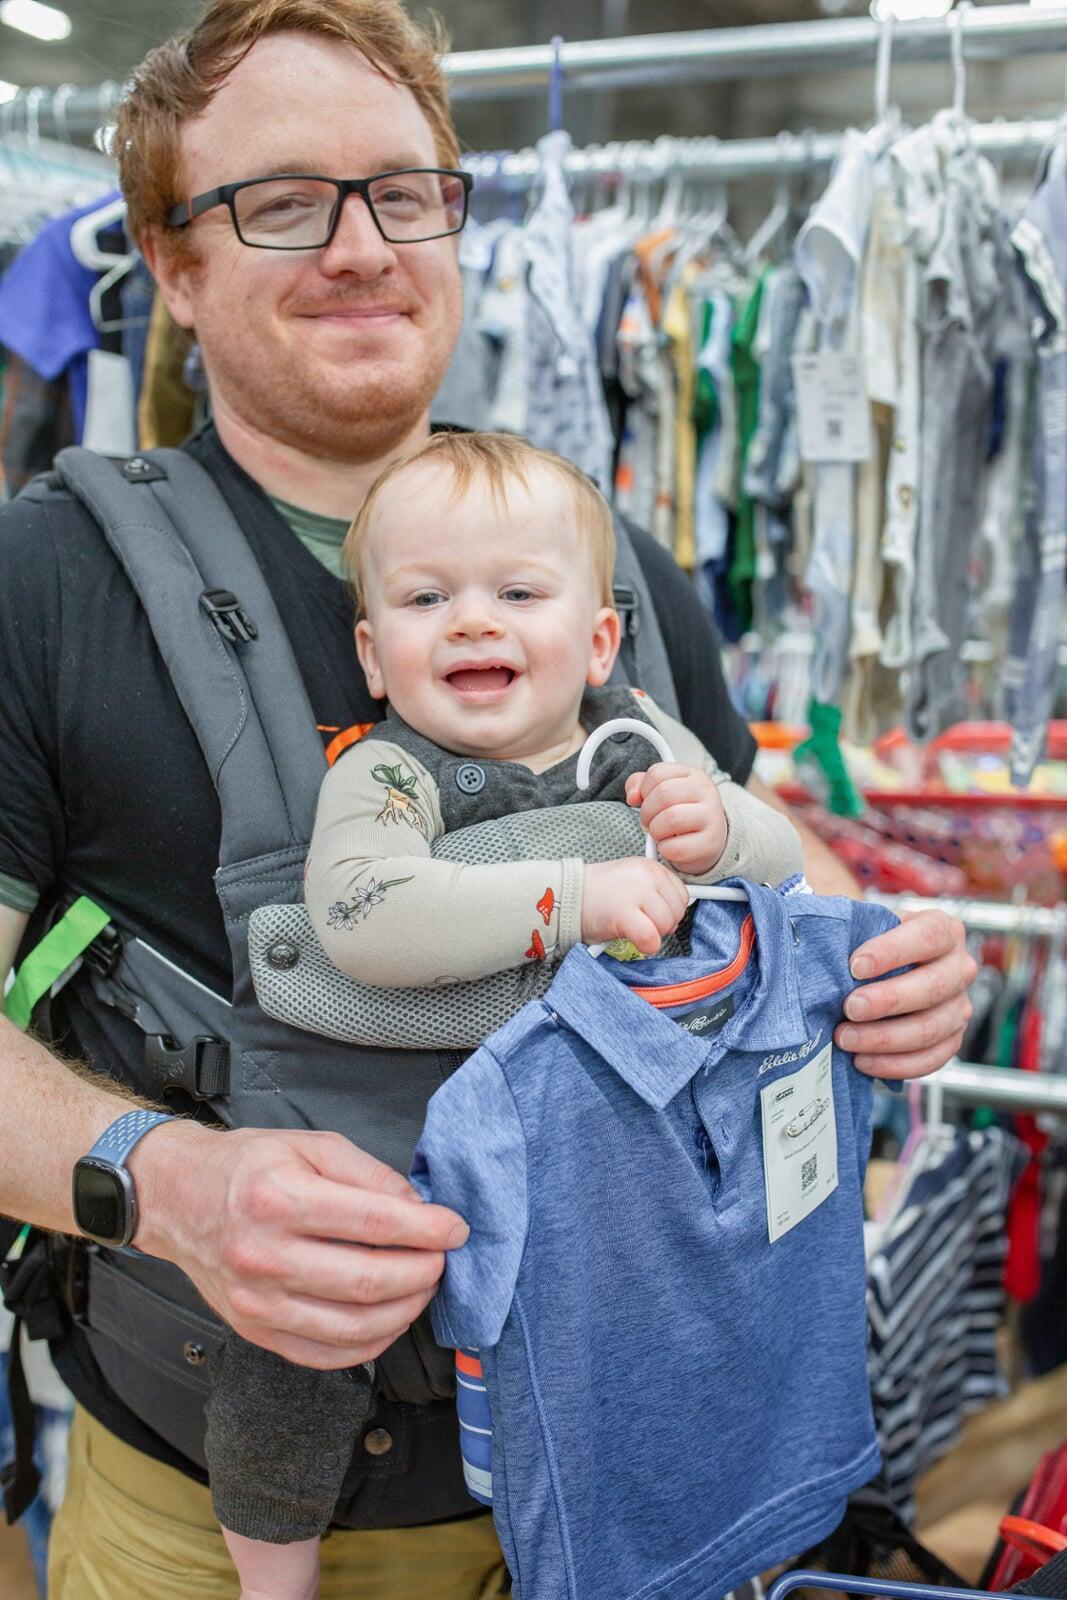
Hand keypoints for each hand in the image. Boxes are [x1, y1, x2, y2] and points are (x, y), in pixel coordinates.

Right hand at [128, 1122, 468, 1369]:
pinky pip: (326, 1355)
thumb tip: (418, 1207)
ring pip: (353, 1327)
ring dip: (405, 1311)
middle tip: (442, 1259)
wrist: (177, 1198)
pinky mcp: (255, 1331)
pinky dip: (370, 1343)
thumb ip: (369, 1174)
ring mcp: (257, 1302)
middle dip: (422, 1273)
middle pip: (367, 1282)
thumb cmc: (245, 1168)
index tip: (454, 1228)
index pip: (372, 1222)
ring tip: (422, 1287)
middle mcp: (264, 1256)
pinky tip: (389, 1318)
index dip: (426, 1228)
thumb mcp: (310, 1146)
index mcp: (278, 1199)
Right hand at [581, 857, 690, 955]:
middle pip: (676, 911)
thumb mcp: (631, 881)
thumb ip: (655, 891)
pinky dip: (646, 945)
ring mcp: (636, 892)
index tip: (652, 914)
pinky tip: (633, 940)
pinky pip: (650, 938)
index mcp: (650, 866)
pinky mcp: (624, 913)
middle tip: (641, 924)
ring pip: (665, 925)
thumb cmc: (597, 895)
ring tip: (631, 928)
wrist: (565, 897)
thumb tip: (676, 913)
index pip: (681, 894)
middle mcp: (646, 875)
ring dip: (652, 934)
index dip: (670, 910)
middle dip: (662, 924)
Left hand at [624, 764, 728, 876]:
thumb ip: (640, 786)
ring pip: (670, 819)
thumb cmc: (681, 815)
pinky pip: (675, 847)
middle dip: (647, 813)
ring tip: (660, 834)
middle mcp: (707, 792)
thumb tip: (632, 796)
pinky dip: (665, 849)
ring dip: (656, 831)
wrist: (708, 842)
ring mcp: (712, 817)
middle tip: (649, 823)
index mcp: (694, 775)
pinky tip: (671, 847)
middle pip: (663, 794)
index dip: (643, 791)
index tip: (647, 802)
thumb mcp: (663, 793)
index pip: (656, 773)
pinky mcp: (710, 843)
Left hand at [835, 910, 976, 1079]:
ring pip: (930, 1028)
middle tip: (850, 1007)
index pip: (928, 936)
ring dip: (884, 1038)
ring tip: (846, 1038)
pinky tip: (863, 1060)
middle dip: (887, 1000)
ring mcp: (959, 1006)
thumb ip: (854, 930)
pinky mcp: (952, 1039)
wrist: (885, 968)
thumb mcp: (868, 924)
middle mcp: (960, 968)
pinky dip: (894, 1064)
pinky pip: (930, 1059)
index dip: (892, 952)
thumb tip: (822, 945)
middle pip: (932, 987)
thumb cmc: (874, 943)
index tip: (856, 966)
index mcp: (944, 930)